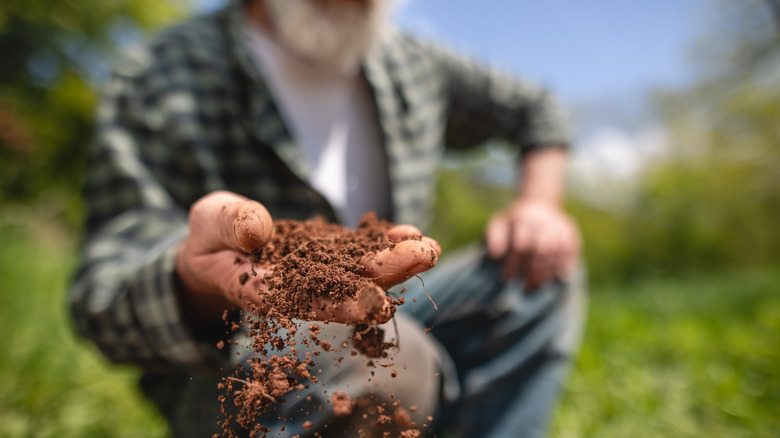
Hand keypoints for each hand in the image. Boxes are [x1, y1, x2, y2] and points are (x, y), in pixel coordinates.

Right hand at [175, 191, 439, 324]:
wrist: (219, 244)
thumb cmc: (209, 236)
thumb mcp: (208, 221)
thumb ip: (229, 224)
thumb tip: (258, 229)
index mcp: (264, 291)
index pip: (305, 303)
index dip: (341, 304)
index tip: (376, 304)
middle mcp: (300, 289)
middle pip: (345, 288)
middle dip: (386, 275)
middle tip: (424, 258)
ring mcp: (318, 273)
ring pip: (360, 272)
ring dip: (396, 262)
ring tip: (428, 247)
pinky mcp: (330, 256)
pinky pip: (360, 251)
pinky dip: (384, 244)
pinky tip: (411, 233)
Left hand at [485, 200, 580, 290]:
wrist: (539, 203)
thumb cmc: (514, 222)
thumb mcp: (499, 224)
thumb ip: (494, 237)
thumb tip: (495, 254)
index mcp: (522, 219)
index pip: (520, 245)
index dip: (513, 264)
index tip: (506, 279)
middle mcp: (542, 221)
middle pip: (541, 250)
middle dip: (533, 271)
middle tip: (526, 288)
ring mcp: (558, 225)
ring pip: (556, 251)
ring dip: (548, 271)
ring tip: (539, 286)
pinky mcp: (570, 230)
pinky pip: (571, 248)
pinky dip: (566, 263)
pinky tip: (561, 277)